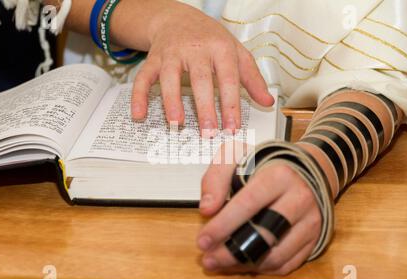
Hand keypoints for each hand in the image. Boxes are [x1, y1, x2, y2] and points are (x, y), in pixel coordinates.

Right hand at [130, 2, 273, 135]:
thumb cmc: (210, 38)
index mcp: (220, 48)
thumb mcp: (236, 52)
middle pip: (200, 79)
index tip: (232, 127)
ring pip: (169, 77)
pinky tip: (139, 114)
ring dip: (171, 101)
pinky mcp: (153, 59)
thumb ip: (252, 78)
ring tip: (176, 123)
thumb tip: (267, 101)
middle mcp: (195, 49)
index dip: (231, 104)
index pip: (228, 78)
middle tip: (208, 132)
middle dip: (205, 107)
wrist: (178, 17)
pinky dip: (138, 96)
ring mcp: (172, 53)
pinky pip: (143, 78)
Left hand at [197, 147, 320, 274]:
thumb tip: (207, 209)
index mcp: (279, 176)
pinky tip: (242, 264)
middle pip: (264, 235)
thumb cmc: (265, 163)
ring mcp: (310, 220)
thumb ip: (216, 178)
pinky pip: (288, 263)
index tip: (203, 241)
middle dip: (231, 252)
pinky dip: (262, 269)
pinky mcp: (315, 238)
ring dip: (244, 264)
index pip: (248, 204)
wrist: (306, 167)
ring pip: (276, 255)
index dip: (223, 226)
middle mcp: (300, 198)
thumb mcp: (236, 156)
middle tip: (208, 259)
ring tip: (220, 263)